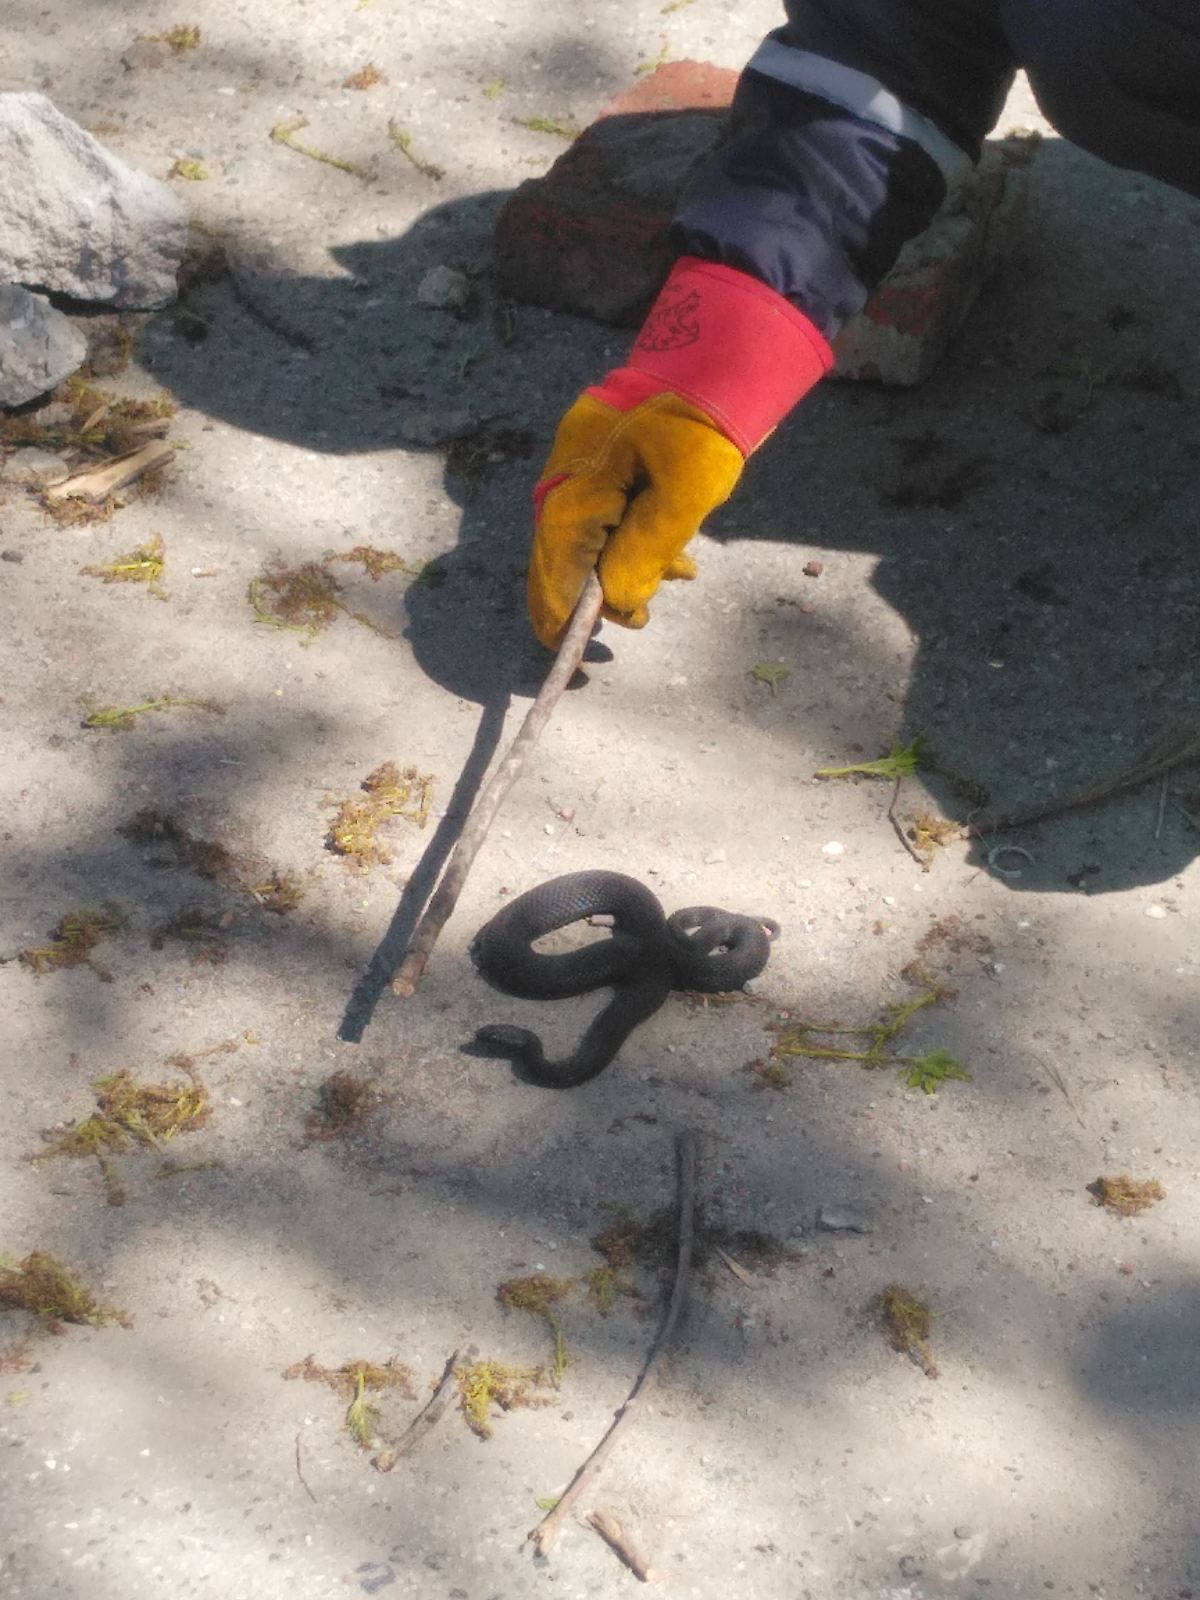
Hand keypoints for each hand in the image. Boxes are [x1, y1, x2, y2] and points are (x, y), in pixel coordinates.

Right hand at [528, 388, 741, 648]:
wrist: (709, 355)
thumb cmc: (699, 424)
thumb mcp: (683, 497)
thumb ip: (645, 554)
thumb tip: (616, 603)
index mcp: (571, 495)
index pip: (550, 581)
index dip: (564, 628)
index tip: (588, 662)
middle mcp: (560, 488)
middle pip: (561, 569)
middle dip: (600, 600)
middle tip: (644, 617)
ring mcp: (574, 476)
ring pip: (584, 548)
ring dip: (624, 572)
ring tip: (680, 575)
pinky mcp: (595, 469)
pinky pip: (599, 523)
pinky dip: (630, 545)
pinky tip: (676, 556)